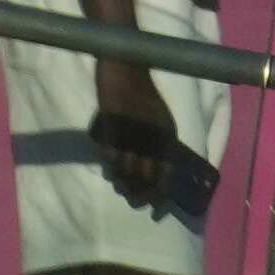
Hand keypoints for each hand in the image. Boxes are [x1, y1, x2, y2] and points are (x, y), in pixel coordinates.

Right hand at [93, 78, 203, 217]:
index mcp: (167, 136)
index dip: (160, 194)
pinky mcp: (111, 124)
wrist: (125, 66)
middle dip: (139, 193)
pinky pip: (108, 152)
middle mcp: (151, 137)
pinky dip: (108, 162)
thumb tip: (156, 171)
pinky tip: (108, 165)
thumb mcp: (160, 120)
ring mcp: (130, 131)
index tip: (155, 209)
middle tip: (133, 200)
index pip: (166, 174)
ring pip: (125, 167)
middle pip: (144, 176)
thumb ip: (160, 144)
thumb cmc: (143, 93)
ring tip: (119, 185)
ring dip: (122, 181)